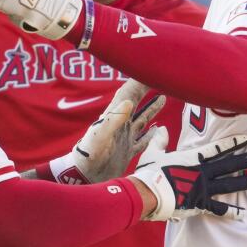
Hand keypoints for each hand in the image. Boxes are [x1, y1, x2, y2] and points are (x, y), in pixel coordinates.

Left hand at [50, 81, 165, 183]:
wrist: (83, 178)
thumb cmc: (88, 156)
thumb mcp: (100, 136)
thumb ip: (113, 119)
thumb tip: (128, 101)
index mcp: (114, 117)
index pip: (129, 93)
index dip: (139, 80)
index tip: (152, 68)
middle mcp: (120, 125)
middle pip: (136, 102)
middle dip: (147, 89)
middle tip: (161, 77)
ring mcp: (125, 138)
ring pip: (142, 119)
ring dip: (152, 108)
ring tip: (163, 96)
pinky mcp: (127, 152)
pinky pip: (143, 140)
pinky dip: (152, 133)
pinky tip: (159, 129)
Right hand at [129, 129, 246, 221]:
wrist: (147, 194)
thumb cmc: (148, 173)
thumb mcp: (153, 152)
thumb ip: (160, 140)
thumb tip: (162, 128)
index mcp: (192, 158)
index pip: (217, 148)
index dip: (233, 143)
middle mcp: (202, 172)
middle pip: (229, 165)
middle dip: (246, 160)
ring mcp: (203, 189)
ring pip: (229, 185)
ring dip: (245, 183)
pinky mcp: (200, 204)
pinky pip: (219, 209)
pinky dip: (231, 212)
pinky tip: (243, 214)